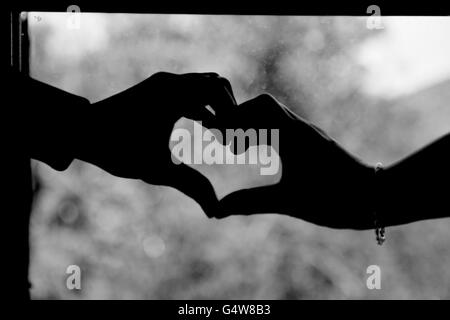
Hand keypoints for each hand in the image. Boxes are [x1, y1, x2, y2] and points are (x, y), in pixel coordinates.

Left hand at [78, 72, 236, 217]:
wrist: (79, 131)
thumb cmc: (116, 149)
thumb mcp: (157, 170)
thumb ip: (191, 186)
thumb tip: (215, 211)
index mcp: (173, 95)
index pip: (219, 91)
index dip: (233, 116)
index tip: (231, 143)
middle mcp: (170, 82)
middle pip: (217, 84)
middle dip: (229, 108)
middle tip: (228, 137)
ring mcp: (163, 83)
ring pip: (204, 85)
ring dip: (216, 106)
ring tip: (218, 134)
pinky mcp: (157, 88)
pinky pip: (190, 90)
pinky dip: (202, 105)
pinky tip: (205, 126)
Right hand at [216, 94, 373, 228]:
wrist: (375, 197)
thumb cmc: (335, 200)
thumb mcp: (287, 202)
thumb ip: (250, 202)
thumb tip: (217, 210)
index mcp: (291, 136)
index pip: (254, 111)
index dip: (230, 120)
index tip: (213, 135)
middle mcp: (299, 128)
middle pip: (263, 104)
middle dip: (240, 118)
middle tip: (228, 143)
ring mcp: (308, 132)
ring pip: (275, 113)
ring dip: (254, 123)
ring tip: (241, 148)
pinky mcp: (314, 141)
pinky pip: (285, 125)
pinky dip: (268, 131)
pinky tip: (263, 151)